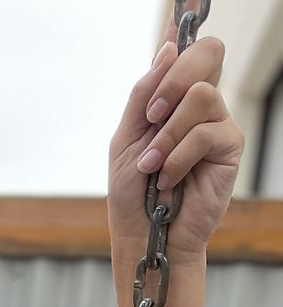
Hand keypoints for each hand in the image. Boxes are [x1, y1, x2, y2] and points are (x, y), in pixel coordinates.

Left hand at [107, 13, 243, 262]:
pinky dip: (178, 157)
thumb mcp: (125, 141)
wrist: (145, 236)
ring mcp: (217, 124)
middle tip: (152, 115)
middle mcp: (199, 106)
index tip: (179, 18)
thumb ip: (143, 96)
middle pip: (208, 54)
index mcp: (172, 100)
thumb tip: (167, 49)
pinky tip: (167, 180)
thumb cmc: (133, 195)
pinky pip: (207, 132)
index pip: (188, 53)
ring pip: (202, 95)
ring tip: (151, 167)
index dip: (184, 37)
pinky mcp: (230, 147)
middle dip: (175, 78)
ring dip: (167, 135)